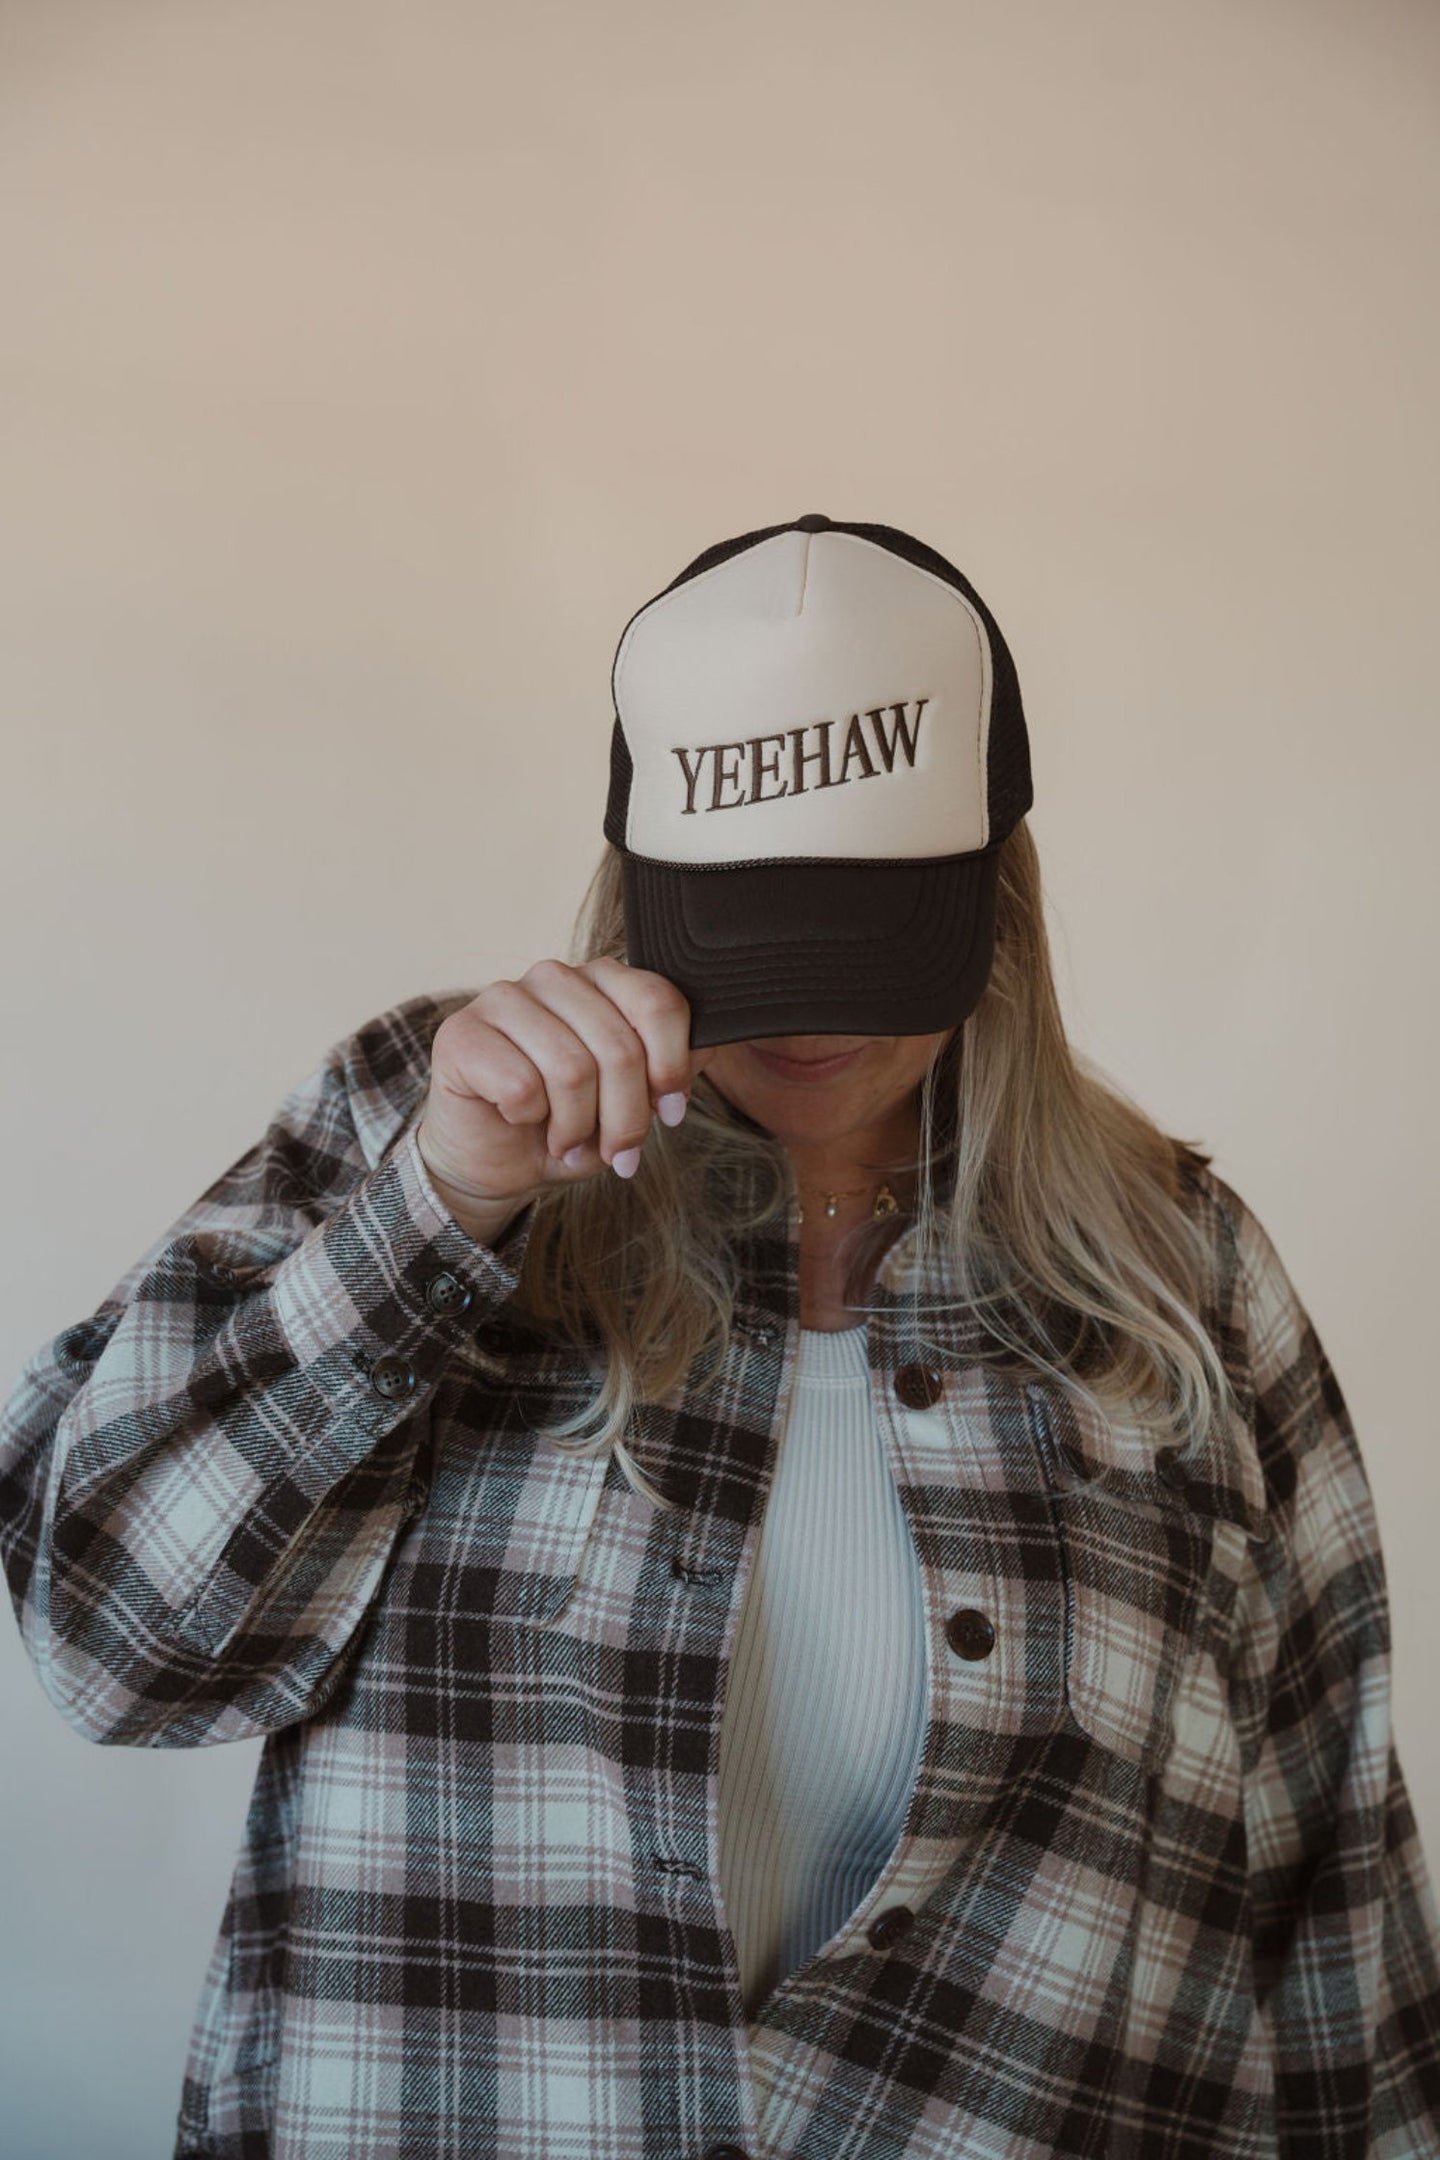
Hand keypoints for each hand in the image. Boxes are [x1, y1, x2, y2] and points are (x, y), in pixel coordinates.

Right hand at [414, 957, 719, 1221]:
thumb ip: (670, 1069)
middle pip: (619, 1045)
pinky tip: (520, 1120)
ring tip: (568, 1140)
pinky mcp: (461, 1032)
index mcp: (602, 980)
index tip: (669, 1113)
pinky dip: (529, 1118)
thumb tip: (708, 1049)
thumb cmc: (569, 1125)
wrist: (497, 1164)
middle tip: (616, 1151)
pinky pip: (520, 1083)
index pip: (658, 1001)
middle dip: (626, 1116)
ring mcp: (503, 997)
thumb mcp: (633, 1102)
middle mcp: (554, 976)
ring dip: (577, 1124)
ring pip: (572, 1067)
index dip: (671, 1066)